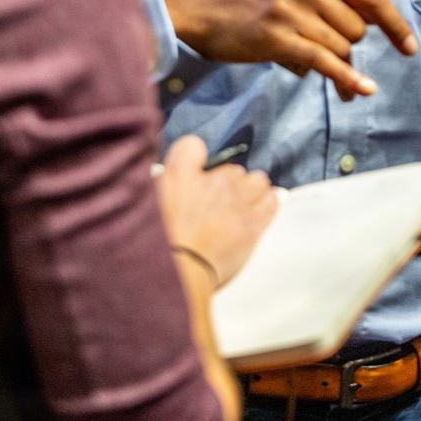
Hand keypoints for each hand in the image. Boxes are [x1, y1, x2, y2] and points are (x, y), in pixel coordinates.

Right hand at [154, 135, 277, 288]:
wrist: (177, 274)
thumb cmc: (156, 245)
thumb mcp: (148, 205)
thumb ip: (162, 186)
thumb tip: (166, 179)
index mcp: (180, 174)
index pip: (192, 146)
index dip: (195, 158)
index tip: (196, 170)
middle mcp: (212, 181)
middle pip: (231, 169)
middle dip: (228, 183)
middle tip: (219, 202)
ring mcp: (236, 200)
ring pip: (257, 180)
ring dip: (251, 190)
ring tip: (243, 205)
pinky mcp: (253, 223)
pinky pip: (272, 200)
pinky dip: (270, 201)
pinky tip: (264, 207)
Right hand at [164, 0, 417, 99]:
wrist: (203, 9)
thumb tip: (379, 27)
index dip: (395, 25)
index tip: (409, 48)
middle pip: (358, 28)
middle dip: (349, 45)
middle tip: (328, 51)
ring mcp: (291, 7)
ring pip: (341, 46)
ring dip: (337, 62)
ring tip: (312, 58)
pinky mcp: (277, 35)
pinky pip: (325, 62)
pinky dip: (347, 79)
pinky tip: (362, 91)